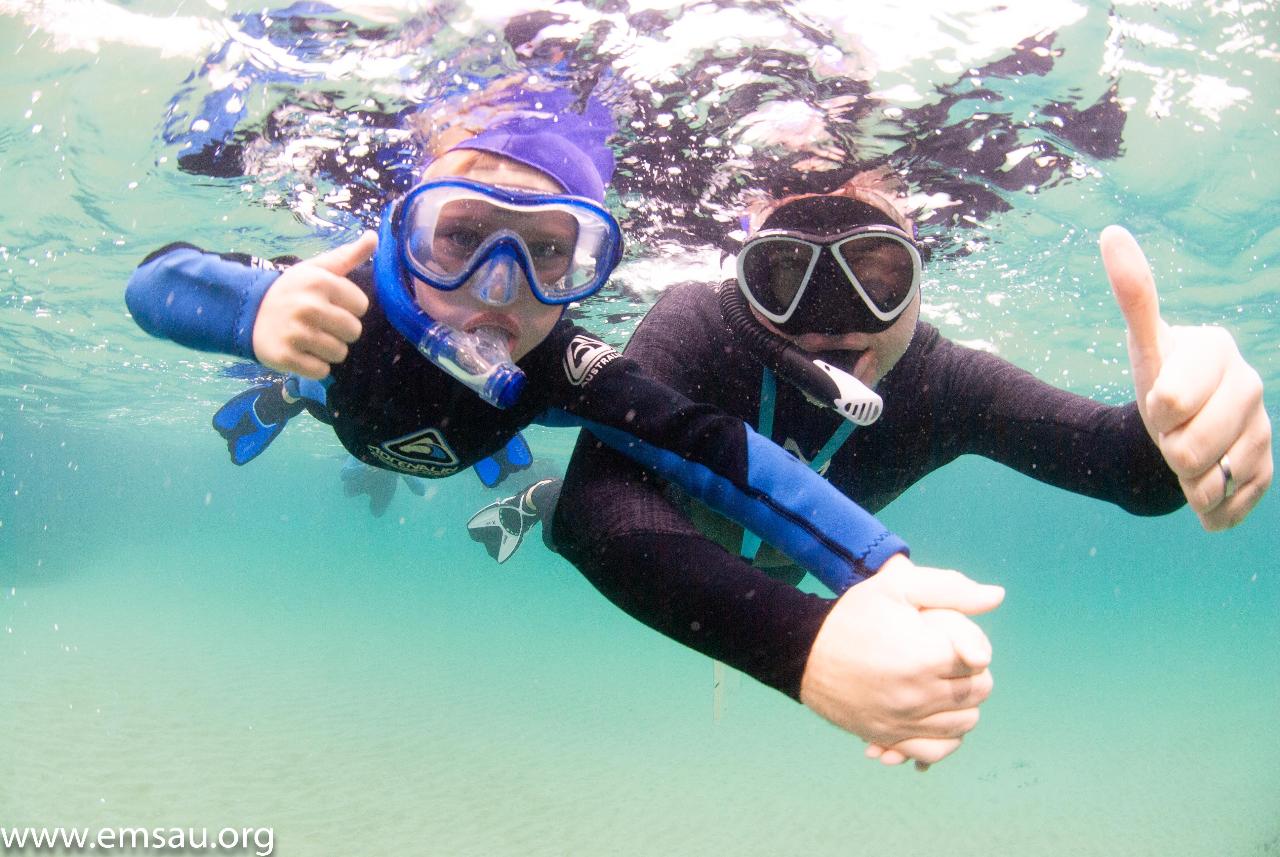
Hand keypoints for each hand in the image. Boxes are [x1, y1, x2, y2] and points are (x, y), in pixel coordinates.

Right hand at [252, 231, 375, 378]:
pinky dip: (314, 366)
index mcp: (319, 282)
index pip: (361, 305)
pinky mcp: (285, 357)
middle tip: (321, 325)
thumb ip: (348, 255)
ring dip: (329, 350)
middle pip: (354, 332)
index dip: (349, 308)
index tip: (331, 305)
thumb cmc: (291, 290)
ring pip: (339, 353)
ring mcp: (296, 333)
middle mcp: (308, 307)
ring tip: (311, 338)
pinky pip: (321, 371)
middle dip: (342, 331)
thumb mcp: (317, 268)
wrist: (248, 312)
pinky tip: (302, 352)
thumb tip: (375, 236)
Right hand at [799, 554, 1003, 767]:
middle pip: (978, 693)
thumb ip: (951, 589)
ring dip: (962, 704)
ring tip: (943, 686)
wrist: (803, 651)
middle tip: (948, 661)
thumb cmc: (853, 615)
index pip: (981, 661)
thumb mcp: (897, 587)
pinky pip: (938, 750)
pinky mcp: (890, 737)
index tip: (949, 639)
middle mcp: (920, 694)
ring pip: (964, 723)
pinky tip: (937, 718)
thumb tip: (996, 596)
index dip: (971, 646)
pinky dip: (946, 737)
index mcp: (927, 655)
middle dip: (971, 674)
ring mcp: (905, 720)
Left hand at [1102, 225, 1272, 529]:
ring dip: (1186, 481)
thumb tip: (1110, 232)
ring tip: (1182, 460)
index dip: (1157, 411)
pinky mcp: (1267, 470)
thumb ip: (1134, 293)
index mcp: (1218, 351)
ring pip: (1211, 479)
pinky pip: (1232, 502)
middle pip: (1190, 448)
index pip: (1172, 400)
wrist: (1174, 430)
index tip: (1157, 402)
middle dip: (1167, 449)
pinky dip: (1211, 507)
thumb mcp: (1145, 342)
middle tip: (1165, 432)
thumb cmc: (1158, 382)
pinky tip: (1204, 488)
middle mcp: (1250, 385)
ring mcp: (1263, 428)